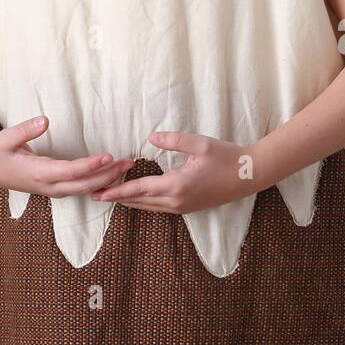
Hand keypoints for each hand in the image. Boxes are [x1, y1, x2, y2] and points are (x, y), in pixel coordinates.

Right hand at [0, 114, 134, 197]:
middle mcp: (49, 186)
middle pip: (84, 185)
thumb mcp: (7, 137)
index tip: (108, 155)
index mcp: (38, 173)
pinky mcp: (56, 189)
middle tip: (129, 162)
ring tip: (126, 166)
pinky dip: (98, 183)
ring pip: (85, 189)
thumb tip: (45, 119)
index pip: (70, 172)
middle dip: (108, 175)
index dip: (90, 165)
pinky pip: (80, 189)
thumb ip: (25, 130)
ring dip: (107, 179)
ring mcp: (53, 190)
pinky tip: (111, 174)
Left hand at [90, 129, 254, 213]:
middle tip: (95, 194)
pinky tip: (137, 197)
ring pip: (149, 207)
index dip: (117, 191)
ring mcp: (183, 207)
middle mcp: (177, 201)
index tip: (98, 193)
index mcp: (176, 186)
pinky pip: (159, 207)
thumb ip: (173, 140)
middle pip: (140, 202)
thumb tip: (150, 137)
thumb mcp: (200, 144)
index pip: (139, 189)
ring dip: (130, 201)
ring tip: (111, 196)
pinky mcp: (188, 207)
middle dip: (117, 199)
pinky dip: (144, 202)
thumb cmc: (226, 157)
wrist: (249, 175)